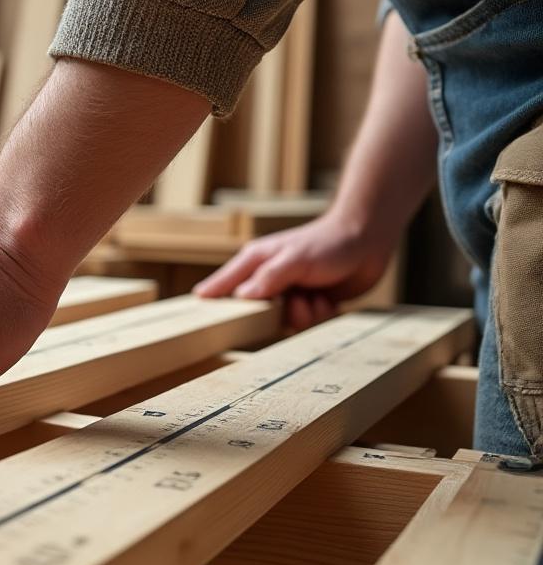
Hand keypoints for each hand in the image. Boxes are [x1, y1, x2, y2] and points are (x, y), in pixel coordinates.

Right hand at [193, 212, 394, 329]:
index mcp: (255, 262)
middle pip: (256, 312)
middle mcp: (268, 279)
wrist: (368, 240)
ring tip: (317, 296)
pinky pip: (306, 324)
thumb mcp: (295, 259)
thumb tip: (241, 297)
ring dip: (305, 314)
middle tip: (296, 300)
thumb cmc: (328, 242)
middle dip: (280, 313)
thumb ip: (268, 278)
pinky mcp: (309, 304)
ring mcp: (289, 293)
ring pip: (285, 322)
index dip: (211, 298)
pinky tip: (328, 299)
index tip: (198, 313)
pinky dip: (320, 316)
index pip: (224, 284)